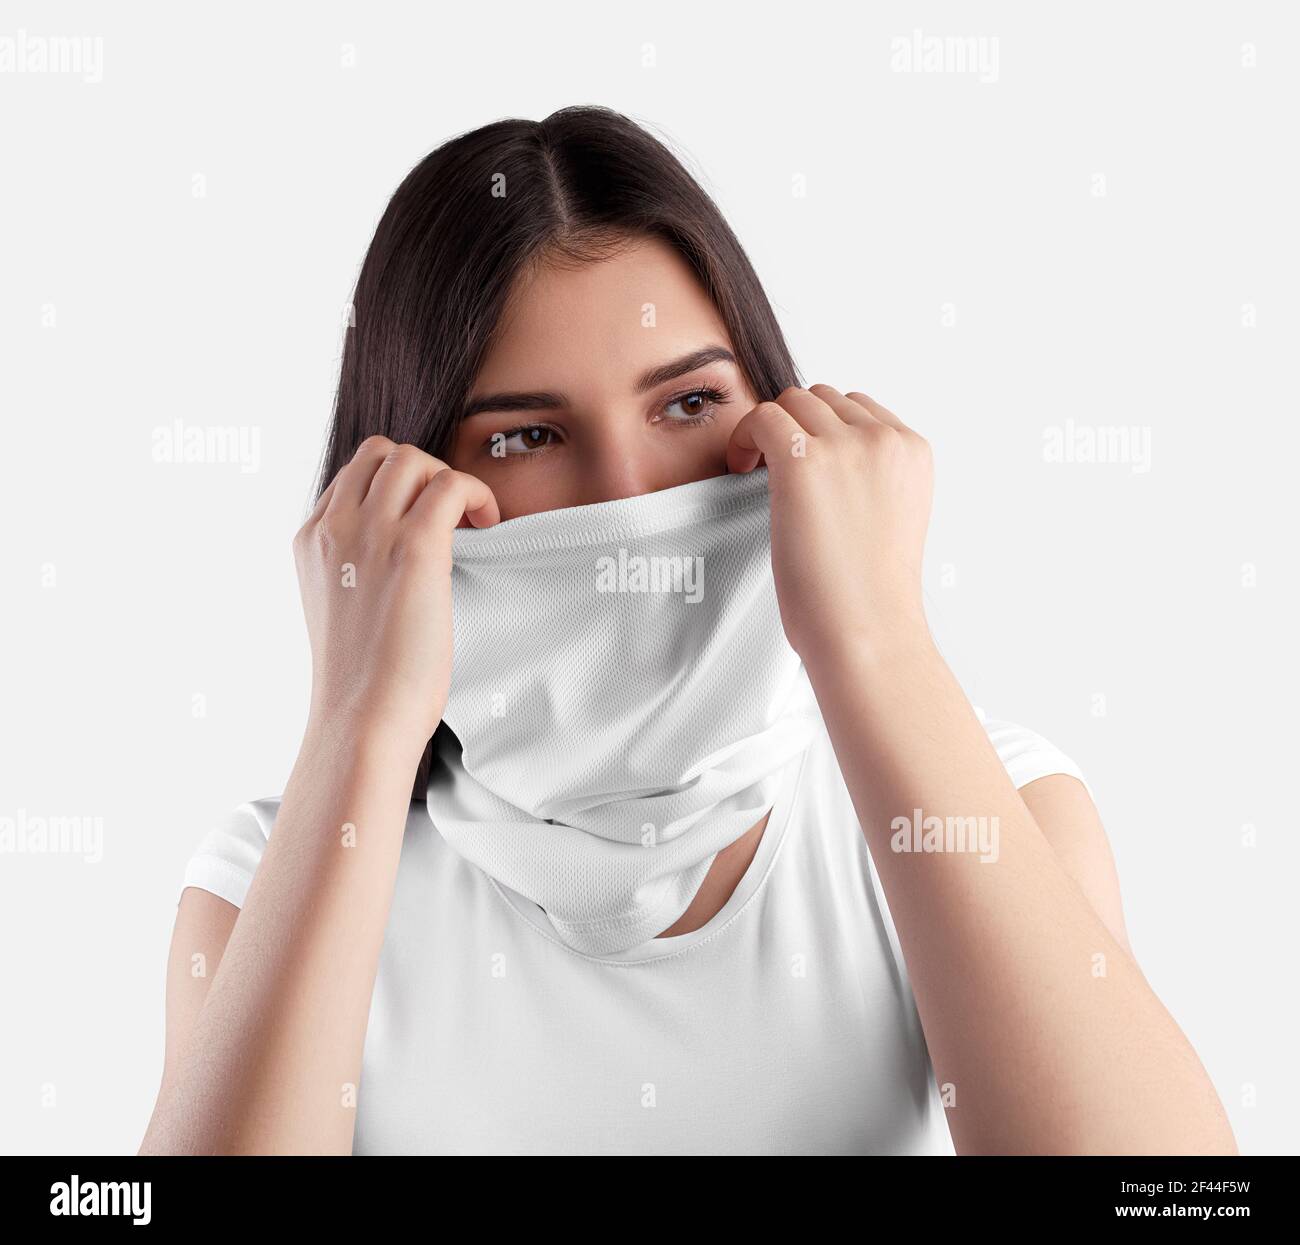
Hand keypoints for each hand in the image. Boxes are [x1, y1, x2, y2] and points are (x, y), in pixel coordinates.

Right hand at [293, 436, 498, 748]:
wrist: (362, 719)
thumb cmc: (362, 682)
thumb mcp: (339, 608)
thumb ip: (355, 569)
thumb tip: (397, 557)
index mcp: (311, 541)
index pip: (353, 476)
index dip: (396, 486)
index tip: (425, 516)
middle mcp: (334, 527)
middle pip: (381, 453)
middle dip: (423, 472)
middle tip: (451, 513)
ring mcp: (370, 533)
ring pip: (413, 458)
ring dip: (448, 479)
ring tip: (472, 519)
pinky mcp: (414, 548)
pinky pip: (450, 484)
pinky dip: (476, 494)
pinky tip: (488, 523)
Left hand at [726, 385, 932, 661]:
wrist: (868, 631)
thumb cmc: (870, 596)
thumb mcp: (891, 519)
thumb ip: (871, 480)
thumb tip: (826, 467)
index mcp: (912, 452)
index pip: (858, 409)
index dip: (822, 431)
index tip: (803, 465)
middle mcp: (885, 440)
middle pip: (823, 399)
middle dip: (796, 426)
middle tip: (772, 467)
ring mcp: (845, 446)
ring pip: (793, 401)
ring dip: (770, 428)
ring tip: (755, 468)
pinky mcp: (802, 460)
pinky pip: (761, 416)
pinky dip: (744, 436)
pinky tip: (741, 467)